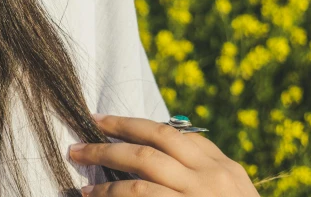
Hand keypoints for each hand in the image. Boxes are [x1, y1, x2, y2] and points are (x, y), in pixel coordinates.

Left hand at [67, 114, 260, 195]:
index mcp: (223, 168)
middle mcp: (211, 181)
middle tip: (78, 144)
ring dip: (105, 176)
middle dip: (108, 141)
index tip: (103, 122)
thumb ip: (200, 168)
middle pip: (149, 147)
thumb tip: (154, 143)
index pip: (171, 134)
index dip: (131, 125)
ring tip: (82, 179)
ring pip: (140, 178)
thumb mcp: (232, 192)